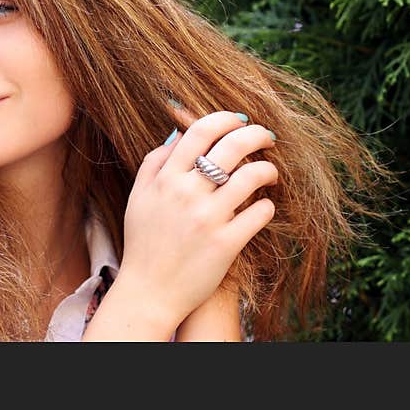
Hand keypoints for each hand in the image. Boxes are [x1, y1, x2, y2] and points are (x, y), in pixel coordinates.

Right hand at [116, 107, 276, 330]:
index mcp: (165, 178)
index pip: (200, 131)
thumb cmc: (144, 241)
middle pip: (232, 146)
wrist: (149, 291)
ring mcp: (208, 218)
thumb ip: (154, 163)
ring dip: (267, 170)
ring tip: (270, 174)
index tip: (239, 121)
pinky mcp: (226, 244)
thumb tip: (177, 134)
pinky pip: (259, 213)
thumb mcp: (139, 197)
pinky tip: (263, 206)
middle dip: (256, 135)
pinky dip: (266, 206)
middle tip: (266, 137)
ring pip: (252, 177)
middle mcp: (186, 193)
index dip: (225, 119)